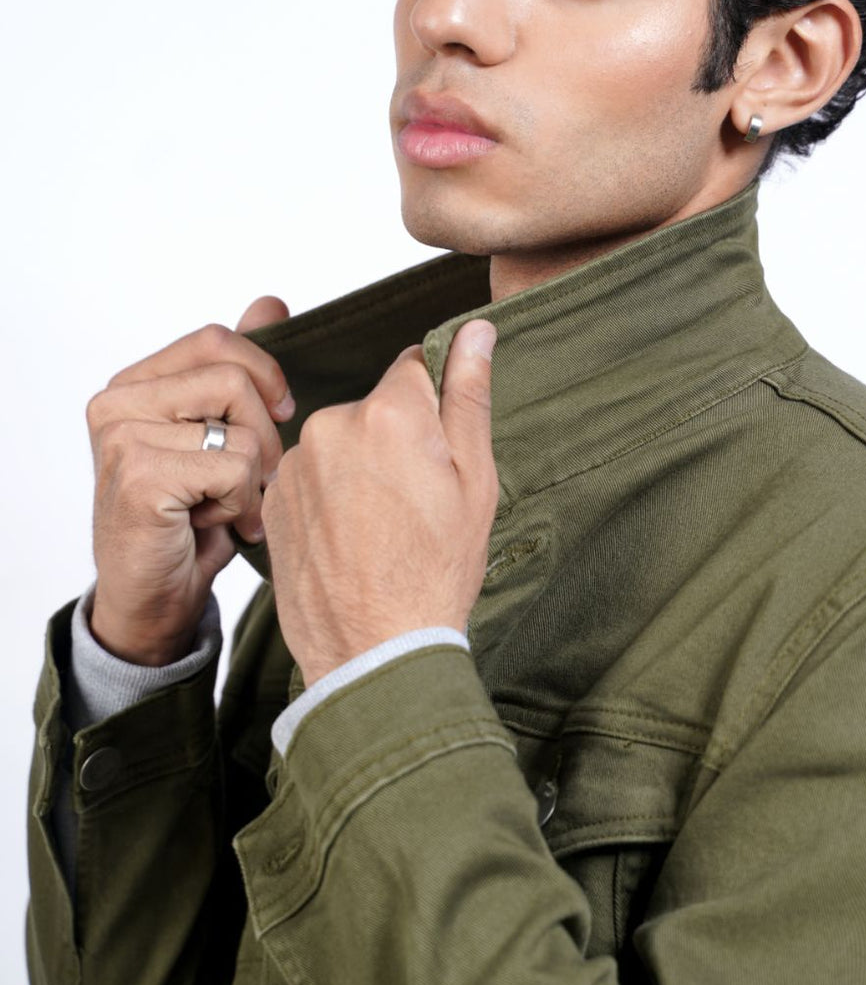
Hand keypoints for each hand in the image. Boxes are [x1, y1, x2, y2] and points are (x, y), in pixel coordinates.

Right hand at [86, 296, 293, 665]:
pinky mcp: (137, 476)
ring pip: (240, 426)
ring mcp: (121, 437)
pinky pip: (233, 466)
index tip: (279, 414)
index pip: (218, 340)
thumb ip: (239, 369)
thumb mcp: (222, 433)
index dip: (266, 374)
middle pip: (234, 377)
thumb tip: (269, 304)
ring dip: (254, 475)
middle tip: (257, 477)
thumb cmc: (192, 517)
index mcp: (135, 382)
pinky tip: (221, 526)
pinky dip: (243, 503)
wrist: (156, 596)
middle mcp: (117, 401)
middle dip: (268, 432)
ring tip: (232, 504)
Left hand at [261, 319, 498, 687]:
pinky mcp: (272, 499)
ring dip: (359, 467)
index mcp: (390, 413)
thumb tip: (475, 332)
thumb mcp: (474, 481)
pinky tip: (349, 539)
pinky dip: (329, 497)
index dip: (433, 408)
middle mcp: (331, 425)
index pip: (414, 368)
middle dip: (395, 438)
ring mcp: (295, 464)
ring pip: (340, 442)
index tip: (438, 450)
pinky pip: (310, 476)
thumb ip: (468, 397)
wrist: (374, 652)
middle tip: (414, 500)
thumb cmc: (433, 572)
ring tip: (379, 527)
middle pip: (374, 407)